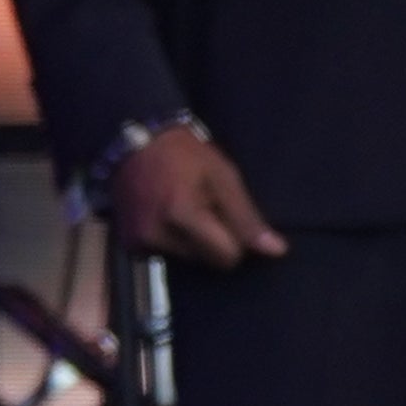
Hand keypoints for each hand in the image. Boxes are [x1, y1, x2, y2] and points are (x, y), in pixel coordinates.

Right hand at [109, 124, 286, 268]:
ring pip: (187, 259)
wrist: (134, 144)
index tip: (225, 215)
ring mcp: (138, 242)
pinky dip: (171, 242)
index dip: (235, 240)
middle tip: (202, 208)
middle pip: (206, 261)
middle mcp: (156, 235)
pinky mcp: (129, 246)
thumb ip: (246, 217)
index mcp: (181, 215)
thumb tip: (277, 251)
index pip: (227, 257)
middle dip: (211, 241)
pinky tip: (164, 219)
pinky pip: (165, 255)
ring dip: (191, 242)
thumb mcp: (223, 177)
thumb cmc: (185, 155)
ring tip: (181, 211)